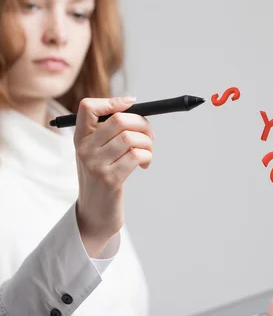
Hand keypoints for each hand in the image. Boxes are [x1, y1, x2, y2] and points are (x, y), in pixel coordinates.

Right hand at [74, 95, 154, 240]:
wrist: (95, 214)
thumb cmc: (102, 178)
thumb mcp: (97, 153)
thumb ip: (109, 133)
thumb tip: (136, 109)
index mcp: (80, 138)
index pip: (87, 107)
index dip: (113, 101)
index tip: (132, 104)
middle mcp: (84, 149)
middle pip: (119, 120)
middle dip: (142, 123)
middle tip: (150, 134)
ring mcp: (95, 164)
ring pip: (131, 137)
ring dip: (148, 143)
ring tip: (147, 153)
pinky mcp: (110, 179)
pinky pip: (137, 155)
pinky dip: (147, 156)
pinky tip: (145, 164)